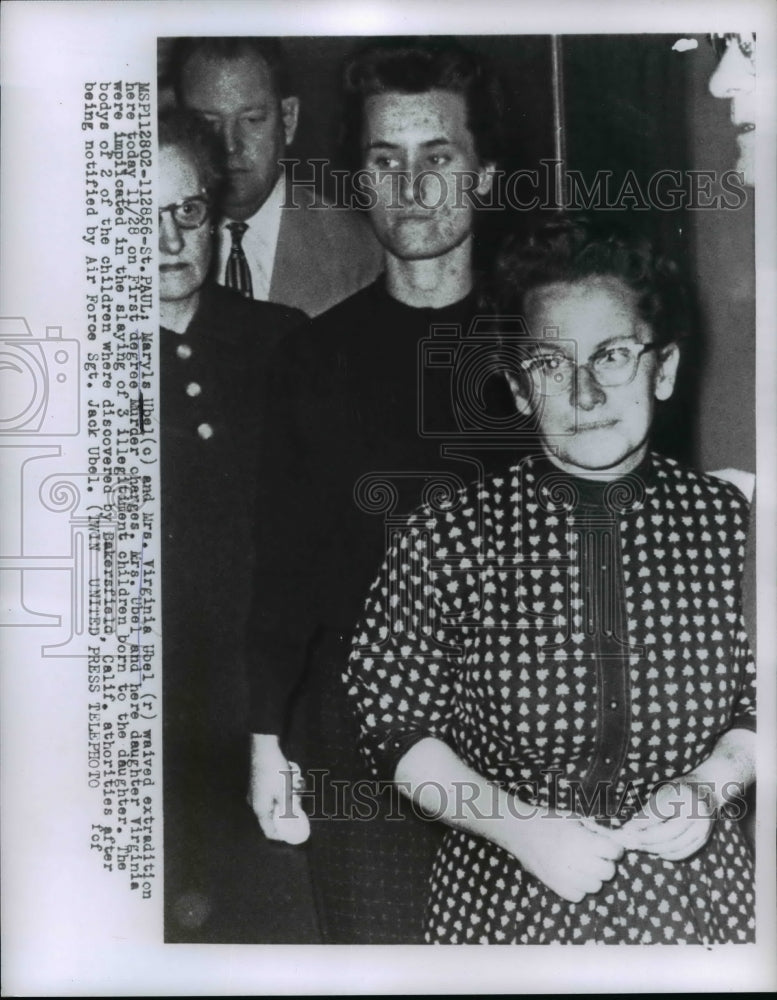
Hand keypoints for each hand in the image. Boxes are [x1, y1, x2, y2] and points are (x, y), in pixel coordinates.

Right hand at [248, 734, 309, 844]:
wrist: (264, 749)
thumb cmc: (275, 773)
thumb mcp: (285, 793)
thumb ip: (288, 810)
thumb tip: (291, 821)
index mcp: (260, 809)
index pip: (269, 831)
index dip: (282, 835)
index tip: (294, 832)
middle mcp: (255, 803)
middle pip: (272, 816)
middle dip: (287, 811)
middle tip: (298, 803)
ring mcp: (255, 792)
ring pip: (273, 802)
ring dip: (286, 798)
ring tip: (297, 787)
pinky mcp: (258, 782)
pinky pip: (271, 793)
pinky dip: (281, 790)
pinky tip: (290, 779)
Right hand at [503, 808, 623, 902]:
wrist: (520, 830)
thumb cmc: (549, 820)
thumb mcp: (575, 819)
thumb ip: (596, 831)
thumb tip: (615, 842)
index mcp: (582, 840)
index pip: (613, 851)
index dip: (614, 848)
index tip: (608, 846)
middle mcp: (576, 860)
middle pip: (608, 871)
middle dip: (606, 863)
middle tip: (596, 856)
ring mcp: (565, 876)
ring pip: (595, 886)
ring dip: (593, 877)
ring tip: (582, 866)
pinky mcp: (555, 887)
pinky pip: (578, 896)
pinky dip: (579, 888)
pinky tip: (572, 877)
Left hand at [616, 779, 714, 860]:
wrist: (707, 790)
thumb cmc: (678, 789)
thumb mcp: (662, 792)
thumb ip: (648, 811)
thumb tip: (630, 829)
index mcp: (684, 795)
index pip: (658, 813)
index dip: (640, 823)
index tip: (625, 829)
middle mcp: (697, 813)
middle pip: (667, 833)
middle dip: (645, 839)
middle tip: (628, 841)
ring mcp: (703, 828)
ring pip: (674, 846)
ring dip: (653, 848)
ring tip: (637, 845)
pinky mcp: (704, 839)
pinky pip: (682, 852)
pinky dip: (666, 854)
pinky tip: (653, 850)